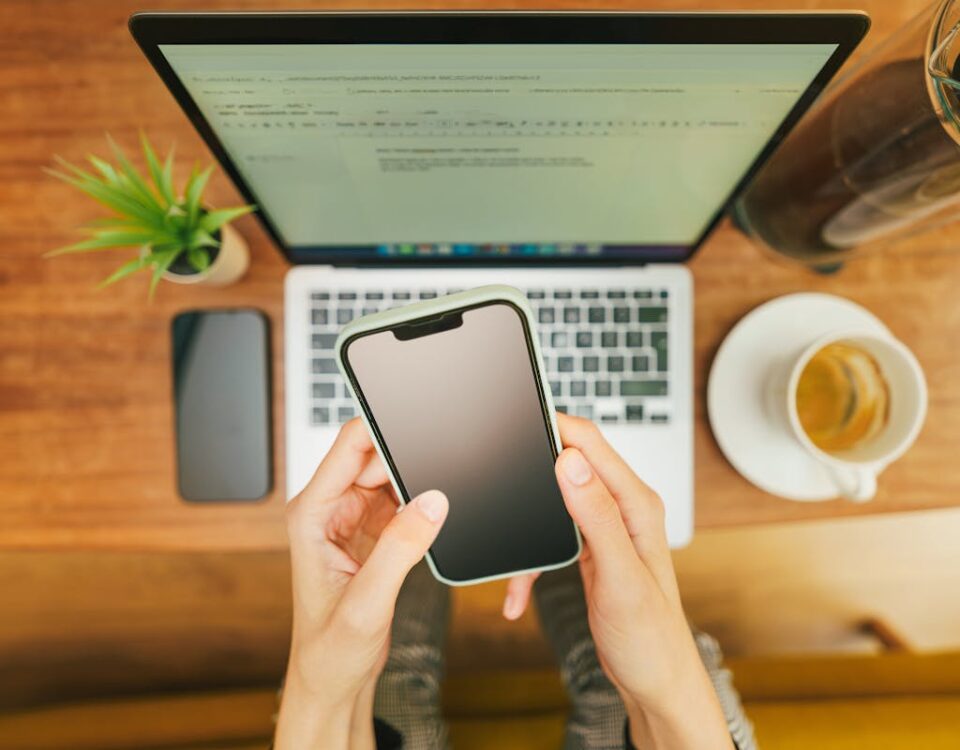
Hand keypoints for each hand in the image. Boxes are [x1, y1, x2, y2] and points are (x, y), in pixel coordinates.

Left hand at [275, 419, 448, 749]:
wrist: (334, 679)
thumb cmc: (331, 649)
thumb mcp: (367, 602)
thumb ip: (401, 549)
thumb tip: (432, 502)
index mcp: (312, 514)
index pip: (349, 446)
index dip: (384, 431)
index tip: (421, 433)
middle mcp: (328, 509)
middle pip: (374, 455)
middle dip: (407, 462)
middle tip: (434, 484)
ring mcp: (351, 518)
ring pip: (390, 475)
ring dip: (413, 485)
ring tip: (427, 514)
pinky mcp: (372, 532)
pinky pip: (400, 499)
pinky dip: (418, 505)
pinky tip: (426, 526)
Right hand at [506, 414, 732, 748]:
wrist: (655, 681)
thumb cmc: (650, 638)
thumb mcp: (620, 577)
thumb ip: (596, 517)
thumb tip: (570, 462)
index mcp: (636, 505)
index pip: (590, 443)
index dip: (554, 425)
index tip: (517, 425)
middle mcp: (623, 509)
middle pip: (570, 464)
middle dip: (533, 472)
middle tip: (501, 488)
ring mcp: (606, 528)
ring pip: (554, 501)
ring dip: (528, 526)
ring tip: (512, 560)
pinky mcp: (592, 548)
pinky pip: (552, 538)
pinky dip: (530, 564)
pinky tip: (518, 595)